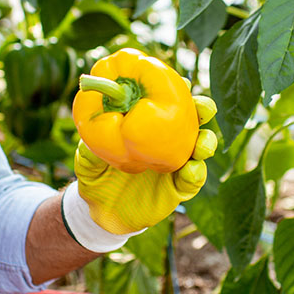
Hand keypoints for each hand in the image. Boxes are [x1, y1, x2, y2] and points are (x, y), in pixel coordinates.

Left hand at [75, 95, 216, 233]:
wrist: (104, 211)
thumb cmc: (97, 175)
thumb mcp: (87, 163)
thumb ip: (89, 154)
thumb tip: (88, 143)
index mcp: (149, 125)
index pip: (167, 101)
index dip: (178, 90)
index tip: (183, 82)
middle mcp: (168, 140)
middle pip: (194, 120)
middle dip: (203, 110)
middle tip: (203, 108)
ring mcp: (176, 164)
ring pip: (200, 148)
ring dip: (205, 143)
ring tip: (202, 146)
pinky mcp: (178, 188)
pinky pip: (193, 181)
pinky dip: (196, 174)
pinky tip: (192, 170)